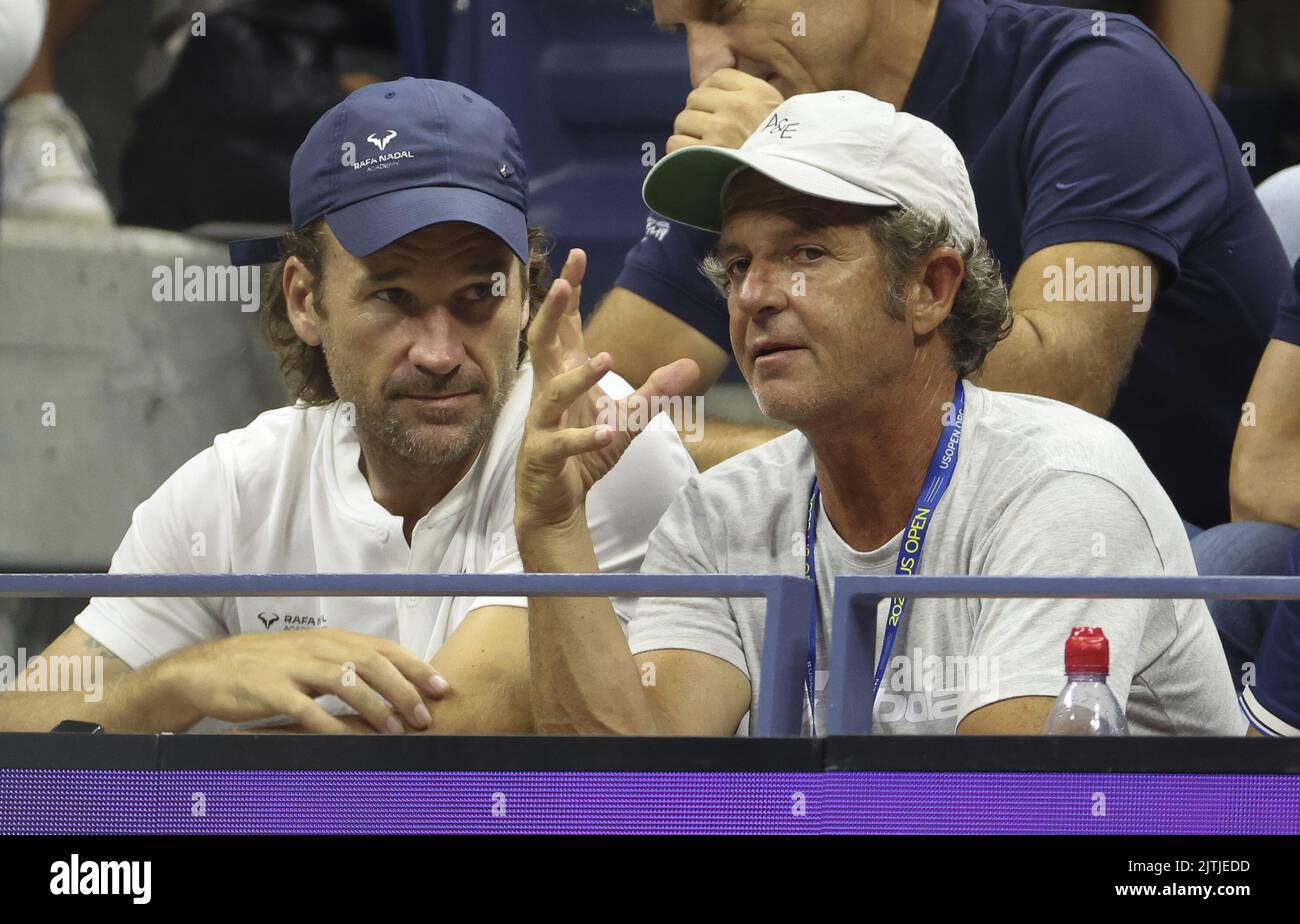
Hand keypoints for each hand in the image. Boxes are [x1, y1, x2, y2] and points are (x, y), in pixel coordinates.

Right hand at [161, 628, 450, 733]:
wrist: (208, 669)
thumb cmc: (267, 667)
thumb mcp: (311, 658)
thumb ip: (345, 666)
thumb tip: (389, 683)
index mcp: (330, 639)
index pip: (383, 649)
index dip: (415, 667)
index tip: (441, 687)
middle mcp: (316, 647)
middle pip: (371, 664)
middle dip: (404, 690)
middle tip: (424, 715)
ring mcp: (293, 667)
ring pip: (345, 682)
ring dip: (375, 707)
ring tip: (396, 729)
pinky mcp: (270, 689)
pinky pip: (306, 709)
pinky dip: (330, 725)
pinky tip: (348, 740)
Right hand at [516, 249, 697, 530]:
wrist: (558, 503)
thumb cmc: (586, 454)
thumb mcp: (629, 419)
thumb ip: (656, 392)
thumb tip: (690, 365)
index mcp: (566, 377)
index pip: (566, 327)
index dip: (570, 292)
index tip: (577, 256)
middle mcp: (549, 393)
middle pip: (543, 343)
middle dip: (552, 312)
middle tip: (562, 282)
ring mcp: (542, 424)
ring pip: (553, 392)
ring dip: (579, 376)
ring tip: (606, 359)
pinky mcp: (544, 455)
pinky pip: (562, 443)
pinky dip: (586, 437)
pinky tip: (609, 430)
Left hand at [667, 68, 784, 153]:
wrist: (778, 187)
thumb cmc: (778, 154)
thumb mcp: (778, 116)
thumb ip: (751, 98)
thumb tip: (714, 91)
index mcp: (758, 93)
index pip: (719, 77)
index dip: (712, 93)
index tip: (716, 110)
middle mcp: (738, 106)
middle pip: (695, 97)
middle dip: (698, 114)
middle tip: (708, 133)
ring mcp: (720, 129)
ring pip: (682, 119)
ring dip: (687, 134)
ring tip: (702, 148)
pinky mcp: (705, 153)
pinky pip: (675, 143)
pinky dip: (679, 152)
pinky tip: (692, 159)